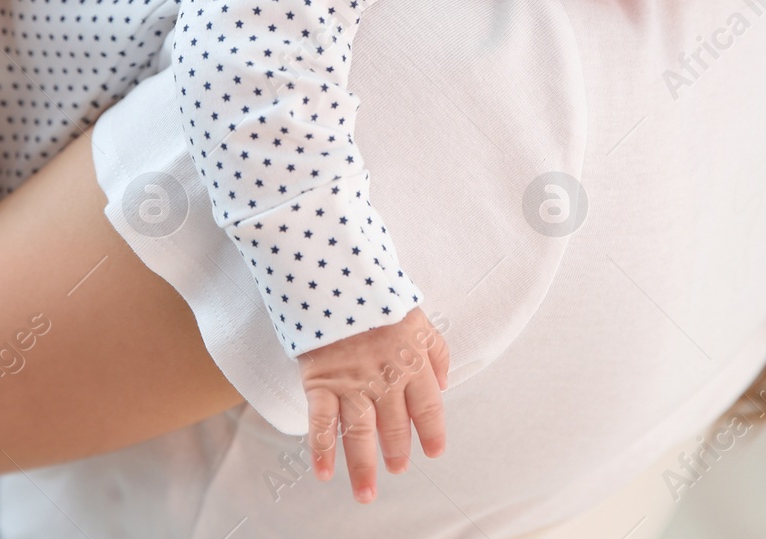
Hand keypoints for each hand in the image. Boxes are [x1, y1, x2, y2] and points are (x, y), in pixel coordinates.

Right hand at [299, 307, 450, 503]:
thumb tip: (444, 385)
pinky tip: (324, 473)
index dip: (432, 433)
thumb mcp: (419, 316)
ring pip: (359, 434)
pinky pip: (321, 423)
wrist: (336, 274)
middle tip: (397, 469)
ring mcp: (351, 383)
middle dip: (397, 452)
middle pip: (393, 427)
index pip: (428, 408)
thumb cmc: (377, 294)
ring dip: (363, 466)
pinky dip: (322, 450)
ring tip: (367, 492)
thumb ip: (436, 352)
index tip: (434, 453)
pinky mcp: (321, 381)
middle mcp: (385, 379)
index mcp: (412, 362)